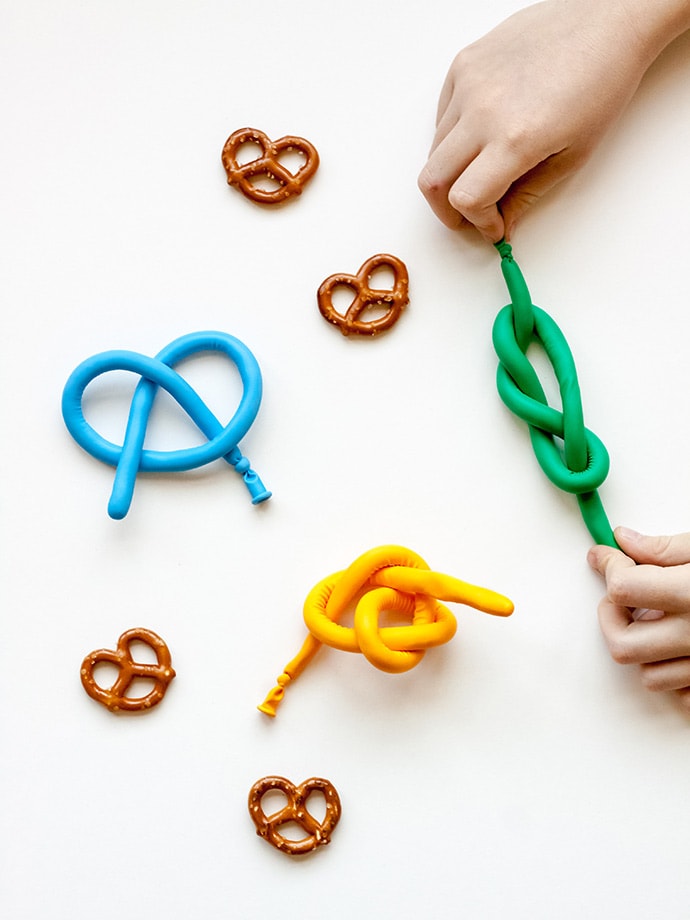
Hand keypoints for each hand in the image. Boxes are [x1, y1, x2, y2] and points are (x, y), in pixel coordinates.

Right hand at [418, 0, 669, 241]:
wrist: (606, 20)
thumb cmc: (601, 82)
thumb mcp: (573, 155)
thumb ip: (528, 195)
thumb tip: (502, 222)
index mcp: (516, 139)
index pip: (467, 199)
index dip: (477, 223)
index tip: (491, 228)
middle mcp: (484, 111)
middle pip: (433, 181)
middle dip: (447, 210)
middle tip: (467, 216)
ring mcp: (468, 84)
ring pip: (434, 150)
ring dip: (452, 173)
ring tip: (481, 173)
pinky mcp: (464, 64)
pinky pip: (441, 116)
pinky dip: (452, 139)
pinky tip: (481, 137)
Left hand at [587, 527, 689, 709]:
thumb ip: (668, 549)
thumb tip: (626, 541)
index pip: (623, 588)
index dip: (609, 566)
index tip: (603, 556)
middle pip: (622, 643)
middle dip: (612, 616)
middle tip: (622, 595)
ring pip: (646, 674)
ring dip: (643, 646)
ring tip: (661, 619)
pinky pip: (679, 694)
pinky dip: (673, 673)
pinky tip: (680, 646)